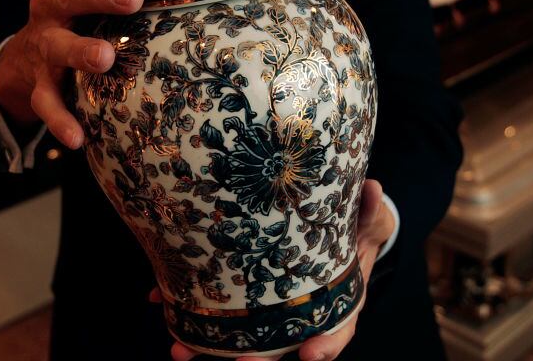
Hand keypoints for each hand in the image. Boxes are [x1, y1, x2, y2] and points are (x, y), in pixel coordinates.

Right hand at [0, 0, 143, 147]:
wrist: (22, 62)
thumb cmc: (81, 15)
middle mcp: (52, 3)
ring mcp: (44, 44)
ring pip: (58, 46)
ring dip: (80, 51)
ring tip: (105, 58)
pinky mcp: (39, 84)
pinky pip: (48, 103)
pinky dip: (61, 120)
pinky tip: (77, 139)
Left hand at [153, 179, 395, 360]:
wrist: (340, 228)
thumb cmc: (357, 231)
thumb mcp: (370, 221)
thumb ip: (371, 212)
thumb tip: (375, 188)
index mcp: (337, 302)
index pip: (335, 332)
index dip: (324, 346)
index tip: (308, 355)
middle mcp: (300, 312)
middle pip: (279, 345)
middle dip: (257, 359)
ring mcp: (270, 306)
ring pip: (242, 333)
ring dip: (209, 343)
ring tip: (182, 349)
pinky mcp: (244, 290)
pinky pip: (217, 302)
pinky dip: (188, 302)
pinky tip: (157, 298)